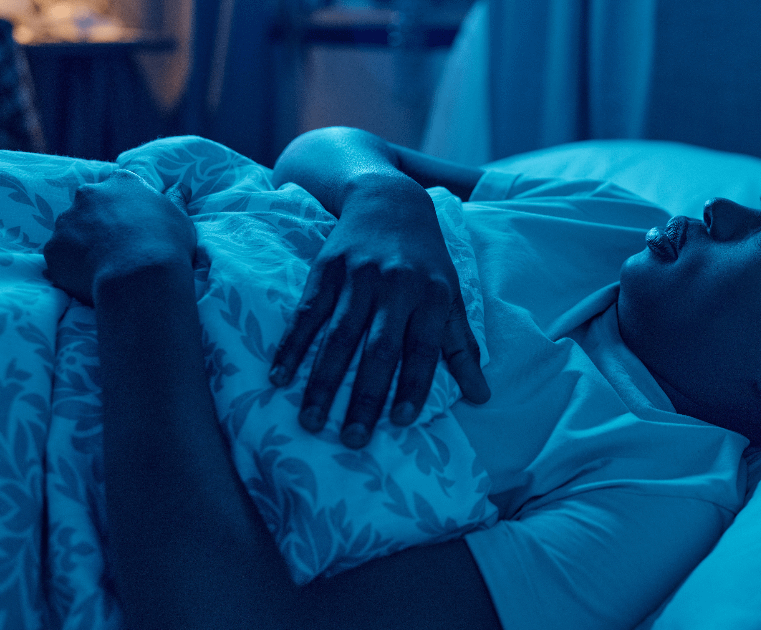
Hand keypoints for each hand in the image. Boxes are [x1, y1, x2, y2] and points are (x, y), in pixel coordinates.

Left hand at [43, 170, 194, 305]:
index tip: (133, 223)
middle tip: (118, 246)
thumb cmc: (166, 243)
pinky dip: (71, 267)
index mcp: (121, 183)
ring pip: (71, 232)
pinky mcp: (53, 249)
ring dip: (82, 244)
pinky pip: (60, 258)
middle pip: (89, 206)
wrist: (139, 276)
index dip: (125, 207)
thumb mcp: (180, 217)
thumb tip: (180, 187)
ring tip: (104, 267)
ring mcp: (66, 222)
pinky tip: (90, 279)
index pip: (118, 187)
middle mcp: (88, 195)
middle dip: (99, 223)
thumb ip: (175, 199)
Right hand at [268, 181, 489, 448]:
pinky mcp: (326, 269)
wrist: (390, 200)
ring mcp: (359, 277)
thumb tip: (481, 397)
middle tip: (353, 439)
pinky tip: (278, 377)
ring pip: (339, 336)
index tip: (401, 421)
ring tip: (311, 420)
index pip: (423, 348)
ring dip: (323, 381)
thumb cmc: (426, 260)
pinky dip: (291, 346)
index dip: (414, 384)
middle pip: (378, 348)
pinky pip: (307, 314)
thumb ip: (462, 347)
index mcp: (433, 295)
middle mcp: (397, 286)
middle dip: (366, 395)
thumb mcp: (453, 296)